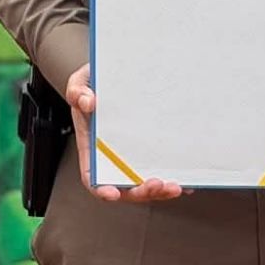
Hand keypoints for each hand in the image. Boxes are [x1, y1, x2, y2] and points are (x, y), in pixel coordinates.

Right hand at [66, 64, 184, 202]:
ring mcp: (133, 154)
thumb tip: (88, 102)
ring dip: (160, 190)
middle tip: (158, 184)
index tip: (113, 193)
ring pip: (145, 182)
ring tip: (176, 186)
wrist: (117, 71)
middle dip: (141, 192)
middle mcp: (113, 156)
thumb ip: (77, 91)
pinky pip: (161, 168)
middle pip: (124, 186)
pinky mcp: (151, 147)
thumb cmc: (96, 81)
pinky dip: (173, 177)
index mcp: (92, 146)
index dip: (101, 188)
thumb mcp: (81, 81)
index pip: (92, 176)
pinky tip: (187, 180)